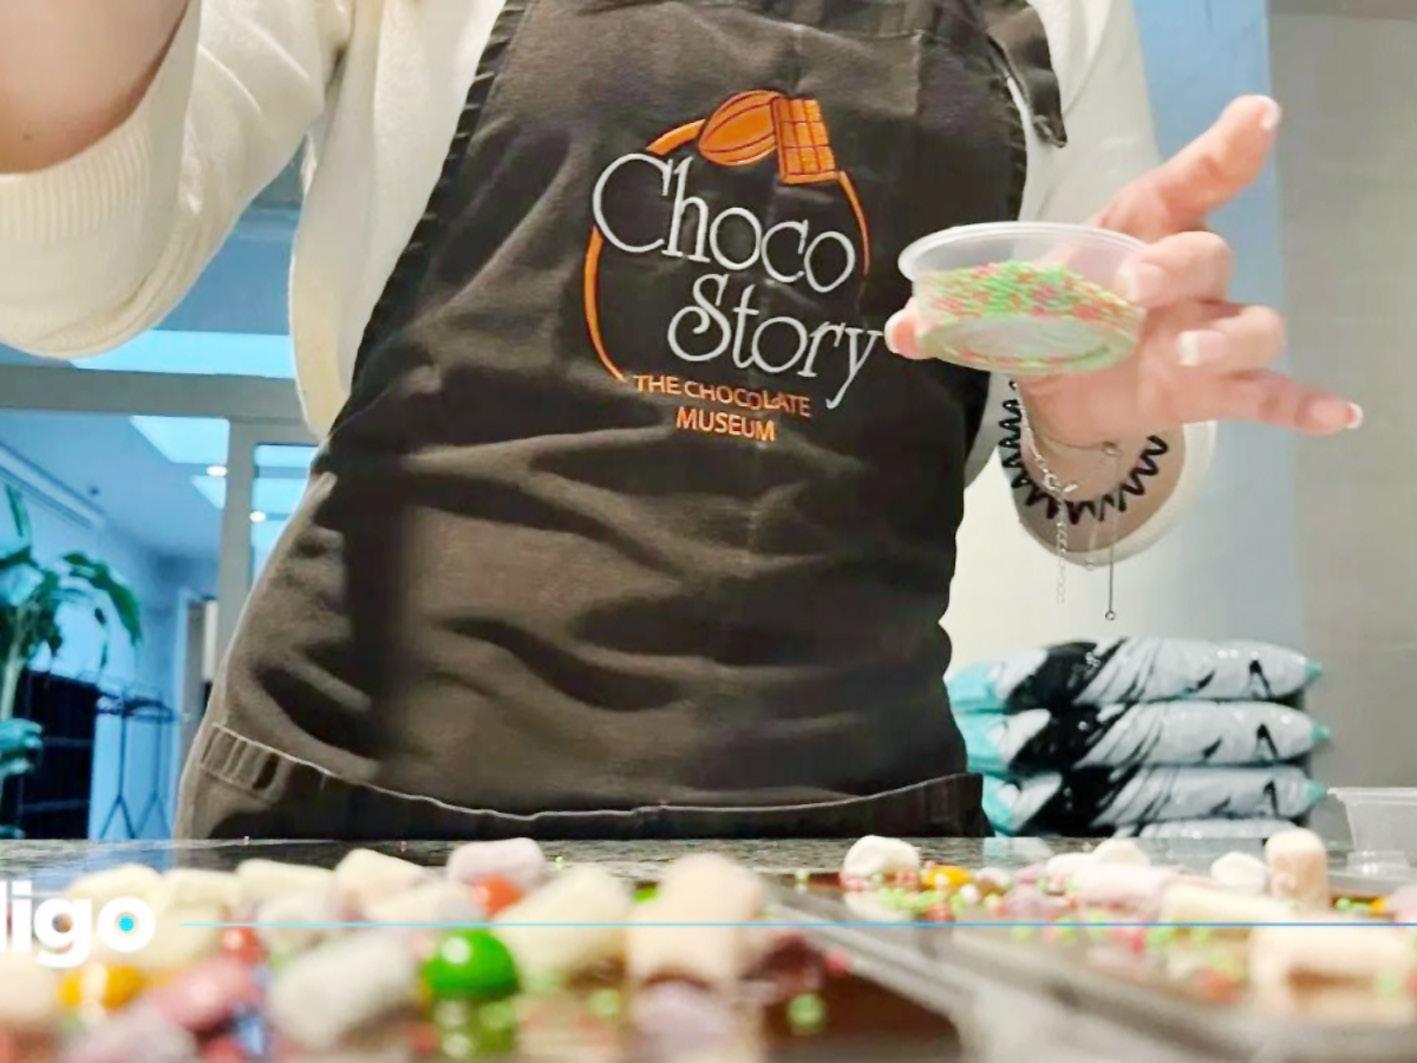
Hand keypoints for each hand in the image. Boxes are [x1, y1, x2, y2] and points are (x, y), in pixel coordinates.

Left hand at [884, 96, 1360, 448]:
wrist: (1061, 386)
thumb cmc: (1049, 318)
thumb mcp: (1002, 310)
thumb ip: (956, 316)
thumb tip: (898, 331)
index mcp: (1131, 233)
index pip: (1180, 186)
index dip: (1218, 152)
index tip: (1256, 117)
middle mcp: (1180, 277)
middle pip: (1207, 252)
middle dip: (1175, 265)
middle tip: (1130, 288)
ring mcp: (1204, 330)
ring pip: (1249, 318)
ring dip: (1229, 332)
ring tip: (1192, 352)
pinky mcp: (1212, 388)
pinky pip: (1269, 392)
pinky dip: (1302, 403)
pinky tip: (1339, 416)